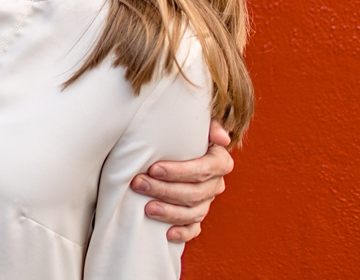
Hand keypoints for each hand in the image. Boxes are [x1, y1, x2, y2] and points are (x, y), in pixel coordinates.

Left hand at [130, 121, 233, 242]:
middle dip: (164, 189)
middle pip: (194, 192)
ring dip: (169, 212)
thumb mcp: (195, 124)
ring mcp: (207, 202)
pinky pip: (194, 230)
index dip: (179, 171)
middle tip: (138, 183)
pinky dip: (183, 233)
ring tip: (146, 208)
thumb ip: (208, 124)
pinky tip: (167, 234)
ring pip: (193, 213)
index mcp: (219, 161)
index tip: (154, 168)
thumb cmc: (182, 134)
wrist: (175, 148)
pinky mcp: (197, 217)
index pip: (204, 169)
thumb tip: (221, 138)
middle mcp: (216, 184)